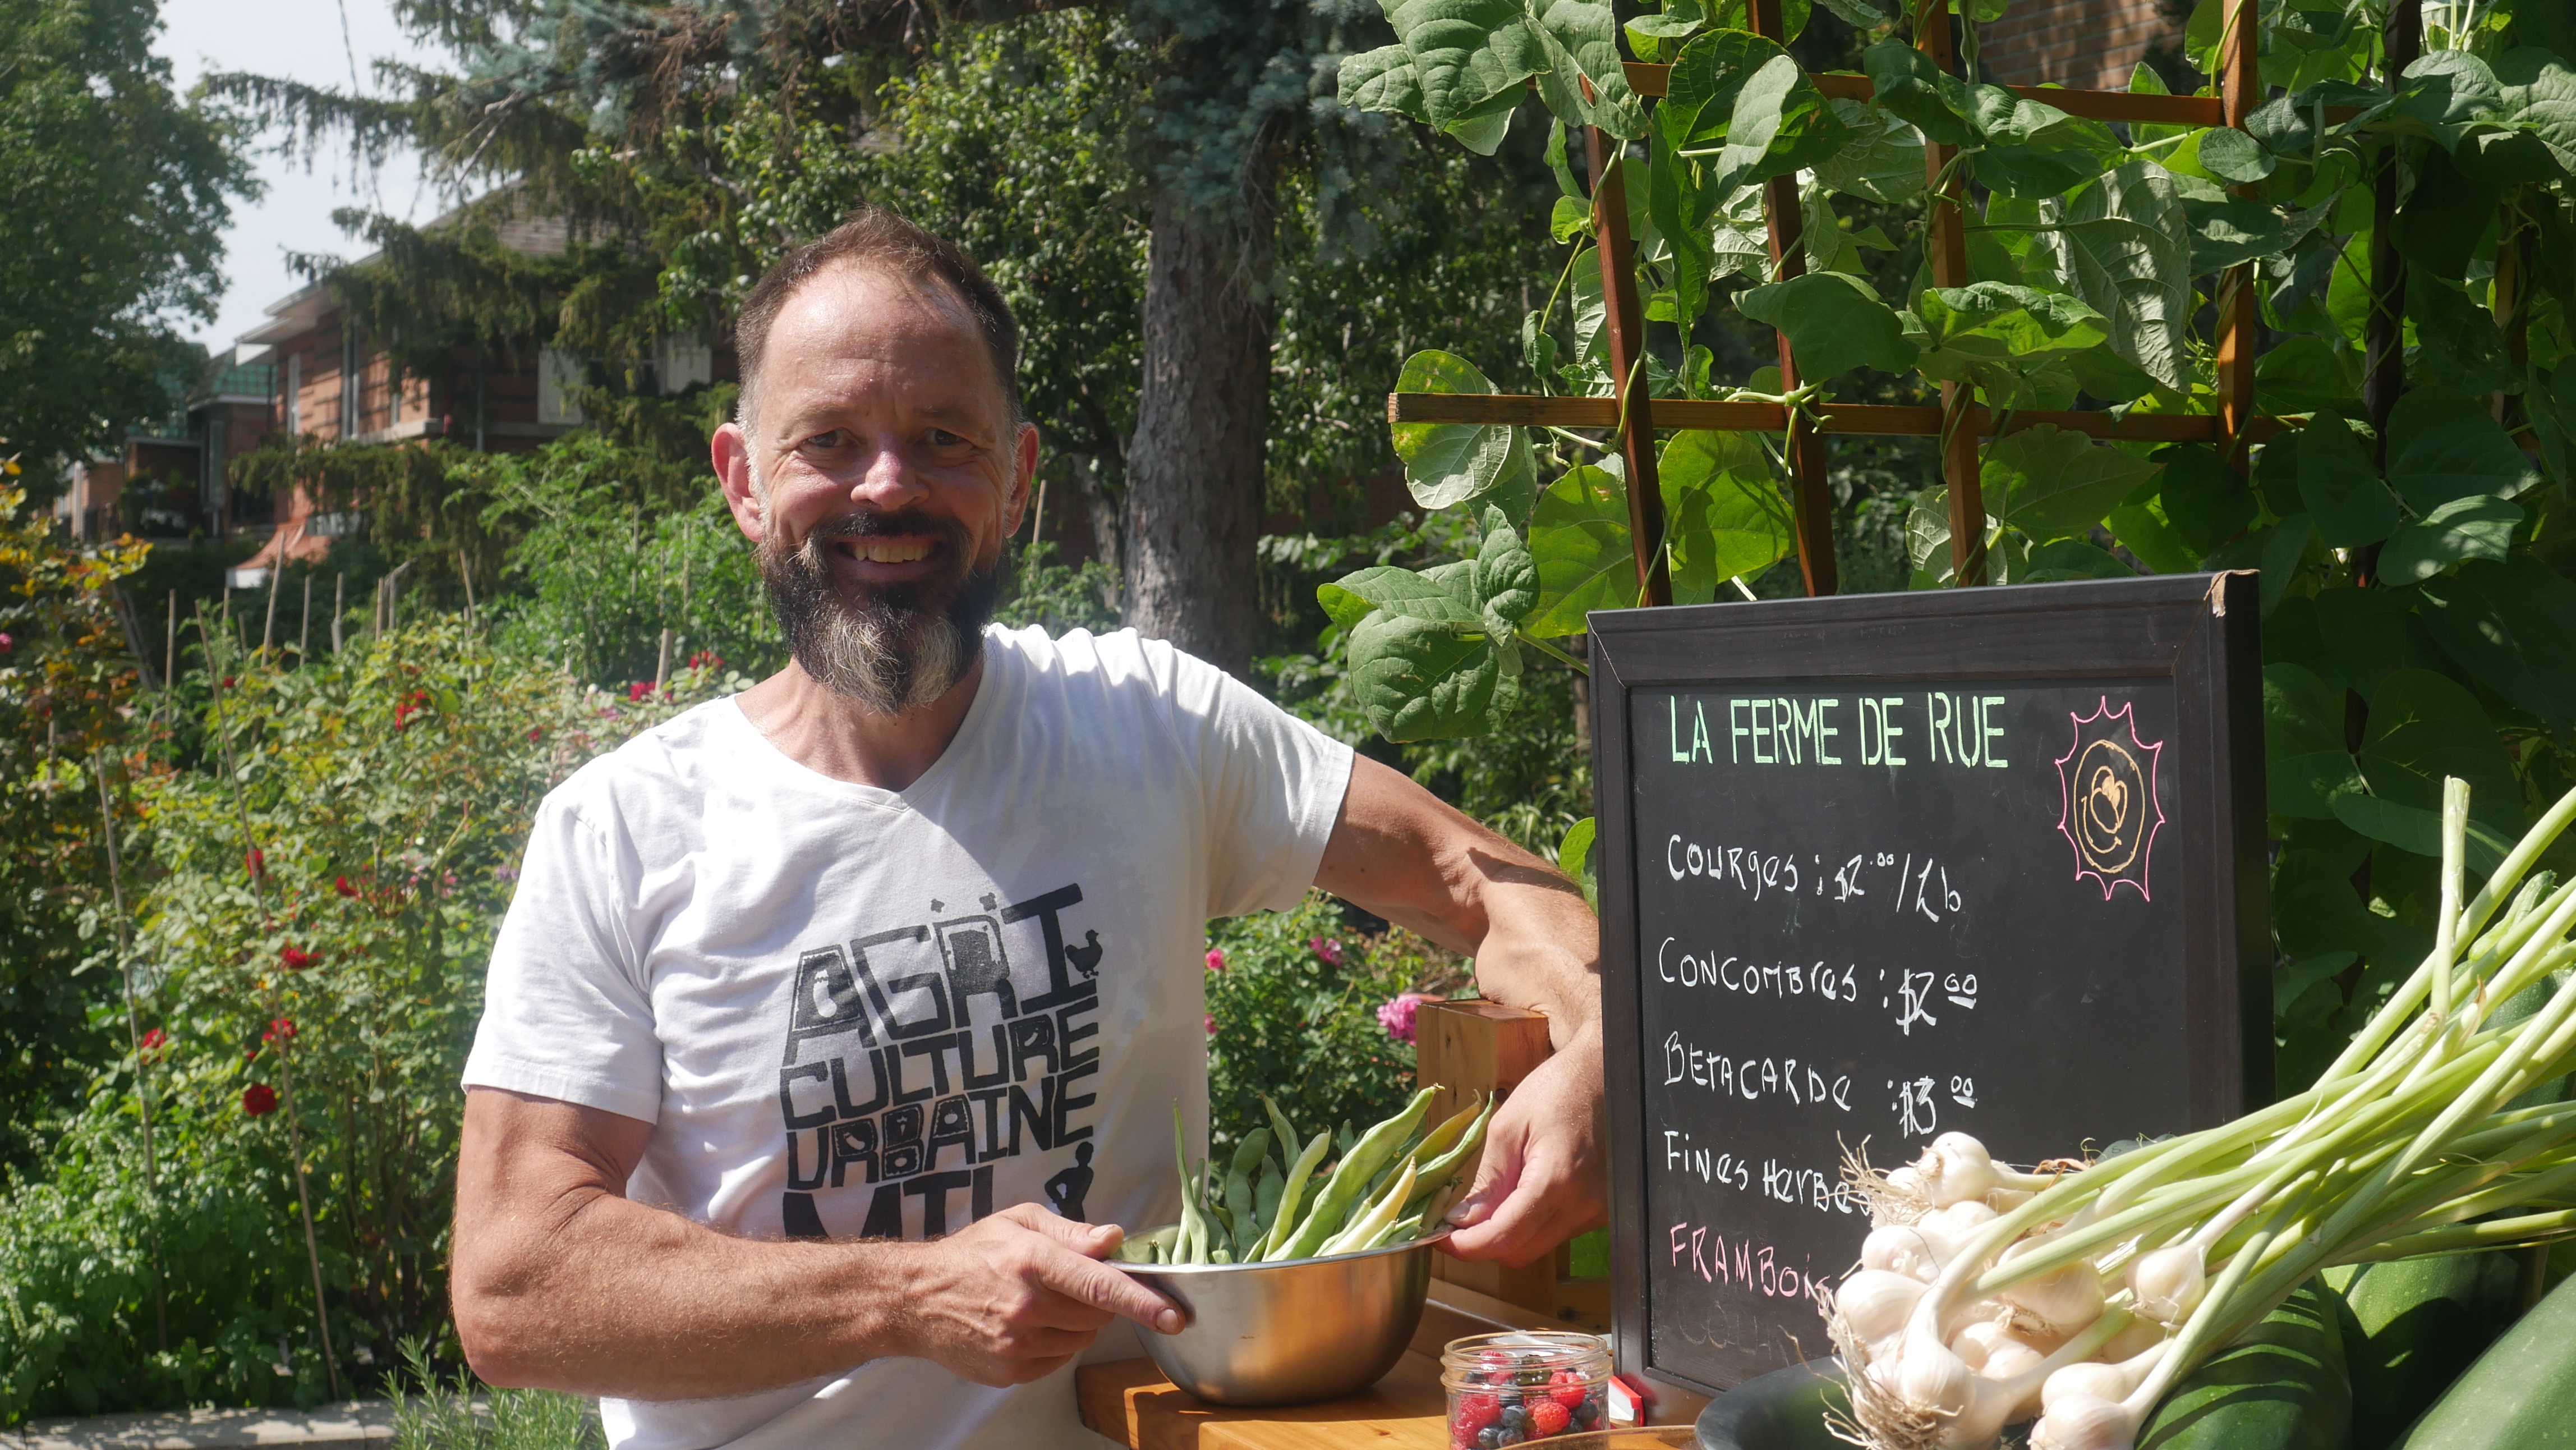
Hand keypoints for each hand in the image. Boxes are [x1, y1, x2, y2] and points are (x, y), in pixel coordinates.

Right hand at [894, 1204, 1184, 1386]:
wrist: (916, 1299)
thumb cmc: (973, 1253)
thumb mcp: (1020, 1221)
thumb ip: (1072, 1231)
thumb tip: (1113, 1238)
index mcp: (1034, 1262)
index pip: (1100, 1284)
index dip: (1142, 1300)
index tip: (1174, 1315)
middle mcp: (1028, 1306)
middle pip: (1099, 1313)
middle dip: (1099, 1299)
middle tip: (1070, 1283)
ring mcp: (1019, 1344)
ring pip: (1082, 1338)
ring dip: (1078, 1321)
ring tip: (1043, 1302)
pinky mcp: (1012, 1372)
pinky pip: (1059, 1359)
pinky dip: (1056, 1343)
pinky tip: (1029, 1324)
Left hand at [1442, 1026, 1607, 1266]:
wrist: (1604, 1076)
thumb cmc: (1554, 1090)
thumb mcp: (1508, 1127)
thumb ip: (1488, 1181)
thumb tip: (1462, 1222)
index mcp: (1557, 1179)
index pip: (1506, 1235)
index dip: (1468, 1246)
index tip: (1439, 1239)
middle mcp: (1583, 1205)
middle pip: (1521, 1251)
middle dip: (1482, 1244)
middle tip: (1454, 1223)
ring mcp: (1597, 1211)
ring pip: (1538, 1246)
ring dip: (1506, 1235)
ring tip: (1485, 1204)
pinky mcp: (1602, 1211)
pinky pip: (1556, 1233)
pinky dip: (1529, 1225)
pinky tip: (1517, 1197)